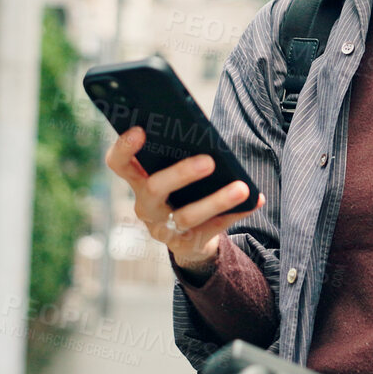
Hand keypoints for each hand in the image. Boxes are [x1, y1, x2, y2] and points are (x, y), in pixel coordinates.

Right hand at [102, 126, 263, 275]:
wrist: (189, 236)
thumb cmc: (182, 190)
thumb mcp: (174, 170)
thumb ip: (179, 153)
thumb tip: (206, 136)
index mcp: (137, 180)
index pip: (118, 163)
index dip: (124, 148)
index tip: (140, 130)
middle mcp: (145, 206)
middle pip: (155, 189)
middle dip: (181, 174)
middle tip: (209, 161)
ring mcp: (163, 229)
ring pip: (186, 216)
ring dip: (216, 200)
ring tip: (241, 187)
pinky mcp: (186, 243)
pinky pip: (213, 228)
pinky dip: (235, 213)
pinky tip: (254, 199)